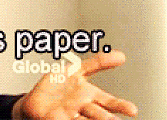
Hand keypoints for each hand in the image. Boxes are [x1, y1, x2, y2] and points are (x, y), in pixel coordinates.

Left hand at [12, 50, 137, 119]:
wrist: (35, 101)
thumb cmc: (56, 87)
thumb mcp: (75, 69)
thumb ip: (97, 63)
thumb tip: (121, 55)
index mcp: (89, 94)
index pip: (108, 100)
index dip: (120, 105)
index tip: (133, 110)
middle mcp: (83, 105)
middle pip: (99, 111)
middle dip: (108, 115)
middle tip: (119, 117)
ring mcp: (72, 113)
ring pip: (87, 117)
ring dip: (97, 118)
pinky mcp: (60, 118)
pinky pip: (71, 119)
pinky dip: (78, 119)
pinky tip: (80, 118)